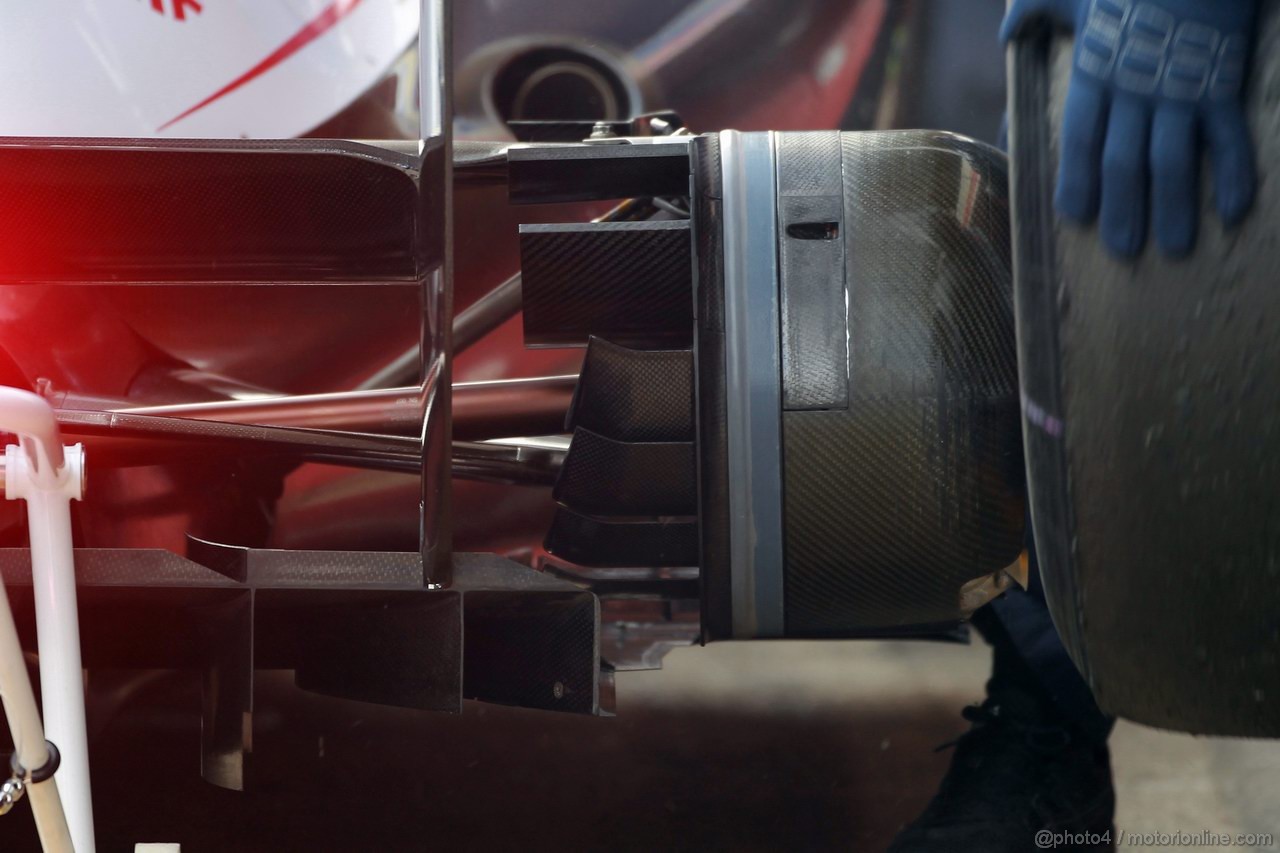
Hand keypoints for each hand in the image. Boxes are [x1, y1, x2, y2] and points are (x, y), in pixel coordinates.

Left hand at [1001, 0, 1257, 257]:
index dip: (1078, 181)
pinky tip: (1235, 212)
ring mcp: (1182, 89)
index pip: (1082, 139)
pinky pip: (1230, 135)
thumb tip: (1007, 34)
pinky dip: (1236, 173)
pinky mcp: (1224, 82)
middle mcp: (1136, 90)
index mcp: (1097, 72)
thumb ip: (1036, 10)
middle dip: (1124, 209)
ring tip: (1177, 248)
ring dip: (1175, 206)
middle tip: (1125, 251)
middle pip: (1124, 162)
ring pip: (1175, 160)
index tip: (1075, 218)